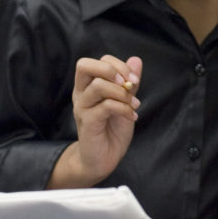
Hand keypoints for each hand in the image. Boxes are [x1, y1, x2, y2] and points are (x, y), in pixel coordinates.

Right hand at [51, 55, 141, 187]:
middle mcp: (82, 93)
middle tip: (128, 84)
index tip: (134, 79)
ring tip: (133, 105)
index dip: (118, 64)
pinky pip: (106, 106)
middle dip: (111, 69)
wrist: (104, 159)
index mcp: (89, 85)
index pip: (98, 61)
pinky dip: (124, 109)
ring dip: (122, 93)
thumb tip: (136, 60)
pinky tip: (132, 117)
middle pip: (84, 65)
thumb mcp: (125, 102)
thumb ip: (129, 82)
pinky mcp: (87, 122)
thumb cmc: (113, 129)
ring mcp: (82, 107)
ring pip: (98, 86)